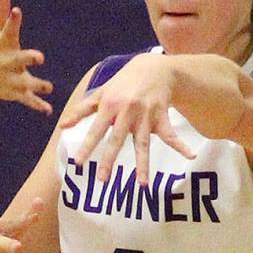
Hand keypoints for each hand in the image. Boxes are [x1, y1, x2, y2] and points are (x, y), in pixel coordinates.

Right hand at [0, 0, 52, 113]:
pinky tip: (48, 110)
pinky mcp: (16, 92)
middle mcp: (7, 61)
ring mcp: (12, 78)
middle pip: (19, 58)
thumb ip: (0, 10)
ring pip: (26, 82)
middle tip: (40, 57)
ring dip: (37, 84)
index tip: (17, 11)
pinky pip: (28, 99)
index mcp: (3, 44)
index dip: (12, 20)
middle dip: (28, 57)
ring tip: (49, 86)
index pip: (8, 29)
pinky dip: (38, 105)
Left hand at [58, 54, 194, 185]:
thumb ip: (82, 109)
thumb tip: (62, 126)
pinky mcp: (161, 117)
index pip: (96, 129)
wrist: (153, 68)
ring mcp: (146, 116)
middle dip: (110, 159)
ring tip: (142, 184)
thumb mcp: (101, 92)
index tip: (79, 163)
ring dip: (143, 164)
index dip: (87, 146)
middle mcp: (127, 112)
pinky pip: (170, 135)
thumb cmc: (123, 83)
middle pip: (118, 140)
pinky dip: (181, 145)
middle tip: (103, 180)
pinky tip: (190, 156)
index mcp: (110, 105)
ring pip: (143, 143)